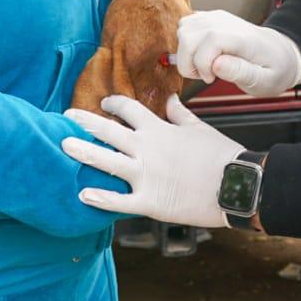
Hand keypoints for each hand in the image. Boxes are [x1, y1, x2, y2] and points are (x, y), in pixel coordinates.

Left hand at [62, 95, 243, 227]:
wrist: (236, 184)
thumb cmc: (221, 155)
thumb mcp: (199, 128)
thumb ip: (179, 114)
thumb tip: (170, 99)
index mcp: (159, 130)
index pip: (129, 109)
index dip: (113, 104)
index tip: (104, 103)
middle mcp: (147, 149)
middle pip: (108, 131)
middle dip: (84, 122)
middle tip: (65, 118)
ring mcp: (145, 176)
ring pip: (105, 162)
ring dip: (82, 153)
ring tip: (63, 146)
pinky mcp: (149, 201)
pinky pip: (118, 201)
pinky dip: (99, 199)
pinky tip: (82, 194)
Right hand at [176, 9, 300, 96]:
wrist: (280, 52)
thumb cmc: (273, 70)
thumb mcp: (265, 81)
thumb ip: (241, 72)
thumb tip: (216, 65)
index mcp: (242, 38)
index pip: (210, 40)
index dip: (202, 63)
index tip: (211, 79)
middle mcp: (227, 22)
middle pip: (188, 34)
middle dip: (188, 61)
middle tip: (206, 76)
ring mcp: (217, 17)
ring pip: (184, 29)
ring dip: (186, 53)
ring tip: (204, 67)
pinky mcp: (210, 18)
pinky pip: (186, 25)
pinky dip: (187, 44)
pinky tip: (201, 56)